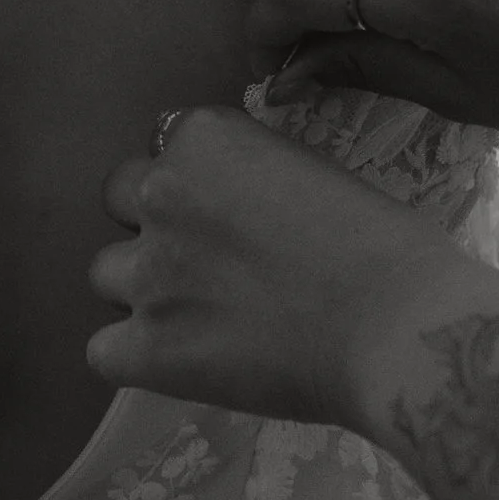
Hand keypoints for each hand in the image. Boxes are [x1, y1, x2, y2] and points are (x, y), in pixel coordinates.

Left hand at [87, 106, 462, 422]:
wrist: (396, 328)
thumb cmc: (385, 249)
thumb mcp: (311, 173)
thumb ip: (251, 179)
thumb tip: (232, 208)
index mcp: (205, 137)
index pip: (166, 147)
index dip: (198, 184)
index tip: (233, 214)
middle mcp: (162, 193)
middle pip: (120, 200)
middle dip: (157, 225)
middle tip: (211, 262)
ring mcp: (148, 272)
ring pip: (106, 273)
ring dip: (143, 291)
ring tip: (202, 317)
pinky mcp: (147, 347)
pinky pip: (101, 350)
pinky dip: (135, 358)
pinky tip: (182, 362)